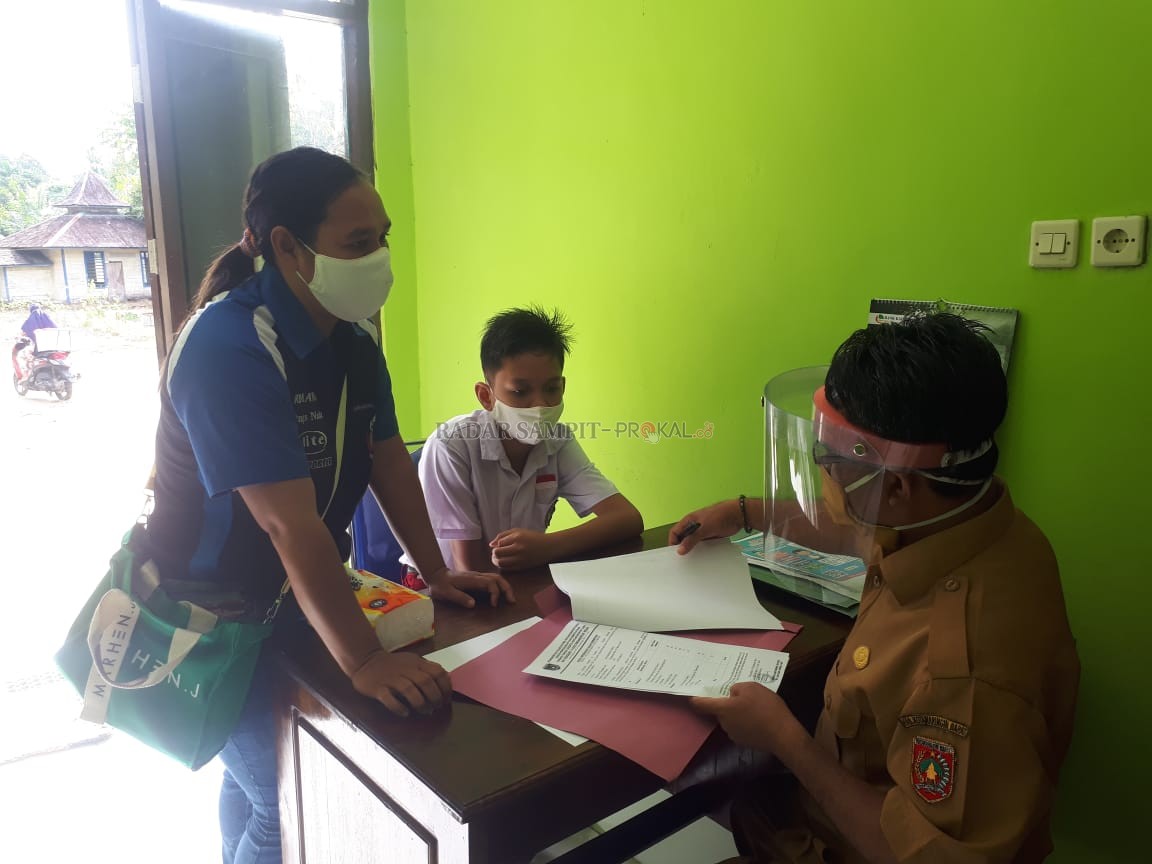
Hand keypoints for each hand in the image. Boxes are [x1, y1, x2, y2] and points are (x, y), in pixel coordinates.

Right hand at [350, 649, 451, 716]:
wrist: (366, 661)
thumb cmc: (393, 665)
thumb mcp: (412, 662)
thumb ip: (427, 669)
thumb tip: (445, 682)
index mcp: (416, 662)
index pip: (437, 672)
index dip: (445, 686)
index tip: (447, 699)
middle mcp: (405, 669)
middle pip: (425, 681)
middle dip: (435, 697)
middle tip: (437, 707)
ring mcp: (391, 678)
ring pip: (409, 689)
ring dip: (420, 703)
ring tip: (425, 711)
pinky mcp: (378, 688)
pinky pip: (389, 698)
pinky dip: (398, 707)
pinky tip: (405, 713)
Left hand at [424, 567, 515, 607]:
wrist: (436, 574)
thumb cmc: (440, 585)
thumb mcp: (446, 593)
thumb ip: (459, 598)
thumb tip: (473, 604)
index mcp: (471, 579)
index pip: (489, 583)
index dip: (495, 593)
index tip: (494, 605)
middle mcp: (477, 576)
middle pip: (497, 578)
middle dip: (507, 589)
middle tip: (512, 601)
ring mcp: (477, 576)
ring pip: (496, 578)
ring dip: (505, 587)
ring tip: (510, 599)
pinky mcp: (477, 579)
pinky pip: (492, 580)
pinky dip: (500, 586)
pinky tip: (501, 594)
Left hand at [489, 528, 550, 569]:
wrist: (549, 547)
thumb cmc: (533, 537)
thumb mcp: (518, 531)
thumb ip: (503, 535)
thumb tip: (491, 544)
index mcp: (517, 537)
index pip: (499, 543)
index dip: (497, 545)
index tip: (499, 545)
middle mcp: (518, 548)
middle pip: (497, 553)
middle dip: (494, 553)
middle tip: (497, 552)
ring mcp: (520, 559)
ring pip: (500, 563)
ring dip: (496, 561)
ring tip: (499, 558)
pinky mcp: (522, 567)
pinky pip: (507, 568)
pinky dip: (503, 566)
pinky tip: (506, 561)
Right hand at [668, 500, 742, 553]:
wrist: (738, 515)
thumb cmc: (720, 515)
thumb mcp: (704, 529)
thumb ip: (692, 539)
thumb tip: (680, 550)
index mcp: (689, 520)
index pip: (675, 532)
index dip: (673, 542)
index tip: (675, 553)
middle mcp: (694, 525)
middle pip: (683, 537)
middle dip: (682, 547)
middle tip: (683, 558)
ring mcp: (702, 530)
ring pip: (693, 541)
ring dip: (693, 549)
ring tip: (693, 559)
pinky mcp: (710, 535)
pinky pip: (703, 543)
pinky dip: (702, 549)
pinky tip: (703, 556)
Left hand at [690, 683, 805, 755]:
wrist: (783, 735)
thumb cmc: (765, 708)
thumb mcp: (751, 687)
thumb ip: (736, 688)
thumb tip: (731, 694)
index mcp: (723, 709)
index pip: (701, 704)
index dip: (695, 698)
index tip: (692, 694)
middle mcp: (724, 723)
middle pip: (719, 710)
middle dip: (726, 703)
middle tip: (739, 694)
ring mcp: (734, 734)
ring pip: (731, 719)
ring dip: (737, 712)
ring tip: (754, 706)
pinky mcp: (745, 741)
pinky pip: (741, 727)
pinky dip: (746, 722)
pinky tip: (760, 718)